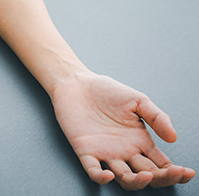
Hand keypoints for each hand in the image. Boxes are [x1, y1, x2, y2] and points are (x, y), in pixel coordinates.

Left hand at [51, 72, 194, 189]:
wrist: (78, 84)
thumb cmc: (107, 91)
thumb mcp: (138, 100)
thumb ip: (157, 117)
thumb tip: (174, 137)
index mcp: (140, 141)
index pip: (160, 164)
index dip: (174, 172)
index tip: (186, 173)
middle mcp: (124, 152)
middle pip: (147, 175)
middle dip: (162, 178)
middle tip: (172, 173)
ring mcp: (105, 153)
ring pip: (123, 178)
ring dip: (136, 181)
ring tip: (146, 175)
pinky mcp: (85, 151)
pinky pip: (93, 170)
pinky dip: (100, 177)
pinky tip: (109, 175)